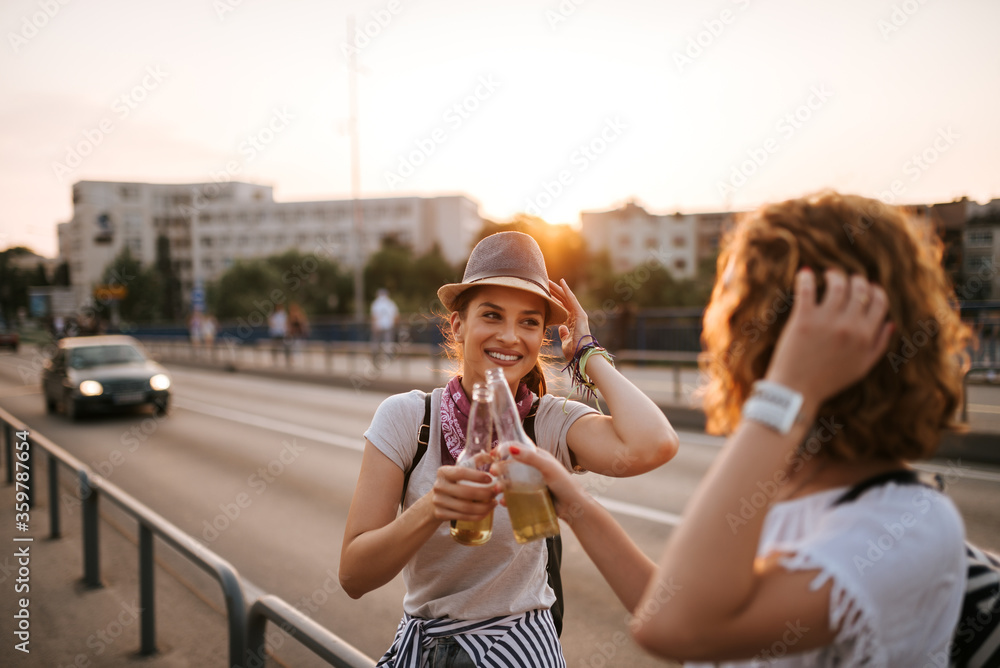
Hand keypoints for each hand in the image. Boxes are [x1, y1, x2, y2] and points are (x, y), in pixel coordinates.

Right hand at [429, 465, 498, 522]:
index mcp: (443, 472)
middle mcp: (439, 486)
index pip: (461, 472)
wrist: (434, 501)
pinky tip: (487, 511)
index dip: (477, 476)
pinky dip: (478, 515)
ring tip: (494, 503)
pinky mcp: (441, 514)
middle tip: (496, 492)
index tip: (491, 479)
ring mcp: (439, 502)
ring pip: (466, 507)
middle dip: (485, 493)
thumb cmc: (452, 483)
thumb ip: (475, 460)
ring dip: (484, 507)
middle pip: (466, 492)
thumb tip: (492, 456)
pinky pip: (464, 517)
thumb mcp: (459, 469)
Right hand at [498, 446, 590, 522]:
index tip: (492, 454)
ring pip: (512, 481)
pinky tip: (503, 501)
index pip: (518, 450)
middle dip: (500, 469)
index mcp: (538, 457)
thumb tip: (512, 449)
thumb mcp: (548, 468)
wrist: (573, 507)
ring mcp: (532, 483)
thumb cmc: (564, 484)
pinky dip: (508, 498)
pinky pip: (516, 496)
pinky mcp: (531, 496)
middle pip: (512, 466)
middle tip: (491, 473)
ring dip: (502, 484)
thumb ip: (531, 458)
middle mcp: (534, 468)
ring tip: (497, 489)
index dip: (504, 450)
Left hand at [549, 279, 591, 361]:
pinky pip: (572, 299)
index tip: (546, 294)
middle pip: (563, 301)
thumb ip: (564, 333)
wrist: (582, 356)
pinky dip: (566, 290)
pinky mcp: (580, 313)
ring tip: (549, 281)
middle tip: (545, 283)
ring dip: (557, 289)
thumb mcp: (565, 341)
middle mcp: (576, 317)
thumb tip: (561, 328)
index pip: (562, 308)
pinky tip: (561, 282)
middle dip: (554, 292)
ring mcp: (579, 314)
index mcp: (572, 323)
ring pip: (566, 298)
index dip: (554, 300)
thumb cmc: (574, 352)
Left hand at [765, 268, 893, 409]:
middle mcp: (849, 326)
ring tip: (828, 275)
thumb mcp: (862, 367)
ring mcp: (826, 321)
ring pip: (837, 284)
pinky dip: (806, 278)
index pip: (879, 301)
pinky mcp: (803, 319)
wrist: (797, 390)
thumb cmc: (829, 380)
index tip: (866, 287)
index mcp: (865, 336)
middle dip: (856, 280)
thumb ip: (879, 345)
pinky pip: (807, 289)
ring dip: (834, 275)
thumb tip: (890, 323)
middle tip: (846, 279)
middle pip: (859, 289)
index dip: (874, 290)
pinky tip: (805, 273)